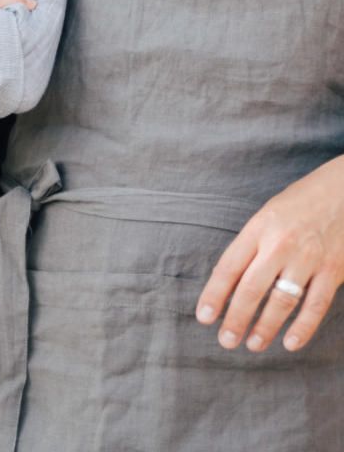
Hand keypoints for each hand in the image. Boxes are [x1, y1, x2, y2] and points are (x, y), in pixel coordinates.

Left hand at [196, 155, 343, 352]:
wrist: (342, 190)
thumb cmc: (299, 203)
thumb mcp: (268, 215)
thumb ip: (252, 245)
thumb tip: (231, 283)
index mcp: (258, 227)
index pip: (229, 267)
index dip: (215, 295)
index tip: (204, 317)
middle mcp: (280, 244)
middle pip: (251, 288)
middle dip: (236, 318)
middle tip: (226, 341)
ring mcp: (307, 258)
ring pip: (282, 301)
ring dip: (265, 327)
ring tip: (253, 345)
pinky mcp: (332, 270)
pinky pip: (315, 305)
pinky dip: (303, 328)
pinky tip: (290, 343)